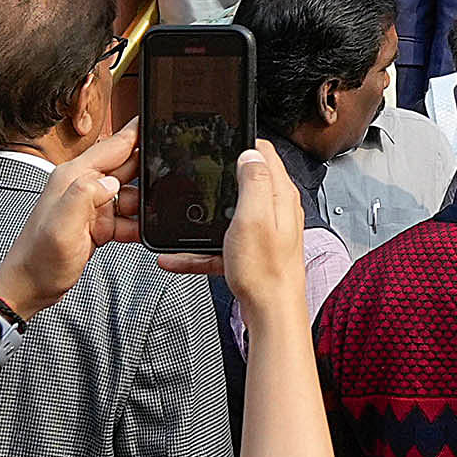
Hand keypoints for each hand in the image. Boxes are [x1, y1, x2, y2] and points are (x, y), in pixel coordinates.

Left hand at [0, 121, 140, 319]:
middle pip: (128, 166)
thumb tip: (112, 181)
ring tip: (158, 212)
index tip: (159, 120)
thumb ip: (84, 196)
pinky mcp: (99, 223)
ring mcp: (93, 205)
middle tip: (170, 179)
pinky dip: (139, 224)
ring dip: (146, 203)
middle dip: (150, 171)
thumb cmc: (39, 259)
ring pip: (132, 194)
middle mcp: (84, 186)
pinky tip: (145, 230)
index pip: (113, 145)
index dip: (137, 132)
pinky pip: (129, 217)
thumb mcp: (60, 226)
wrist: (31, 287)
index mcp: (74, 177)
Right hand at [177, 139, 311, 328]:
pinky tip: (177, 257)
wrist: (270, 314)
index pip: (265, 153)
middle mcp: (276, 210)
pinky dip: (199, 249)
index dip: (241, 143)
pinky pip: (220, 245)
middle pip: (244, 181)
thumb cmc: (265, 271)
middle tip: (195, 175)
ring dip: (204, 217)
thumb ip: (254, 181)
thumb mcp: (255, 217)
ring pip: (228, 214)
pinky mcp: (252, 252)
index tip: (218, 142)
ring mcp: (264, 231)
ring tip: (182, 217)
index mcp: (279, 195)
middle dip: (218, 177)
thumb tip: (251, 153)